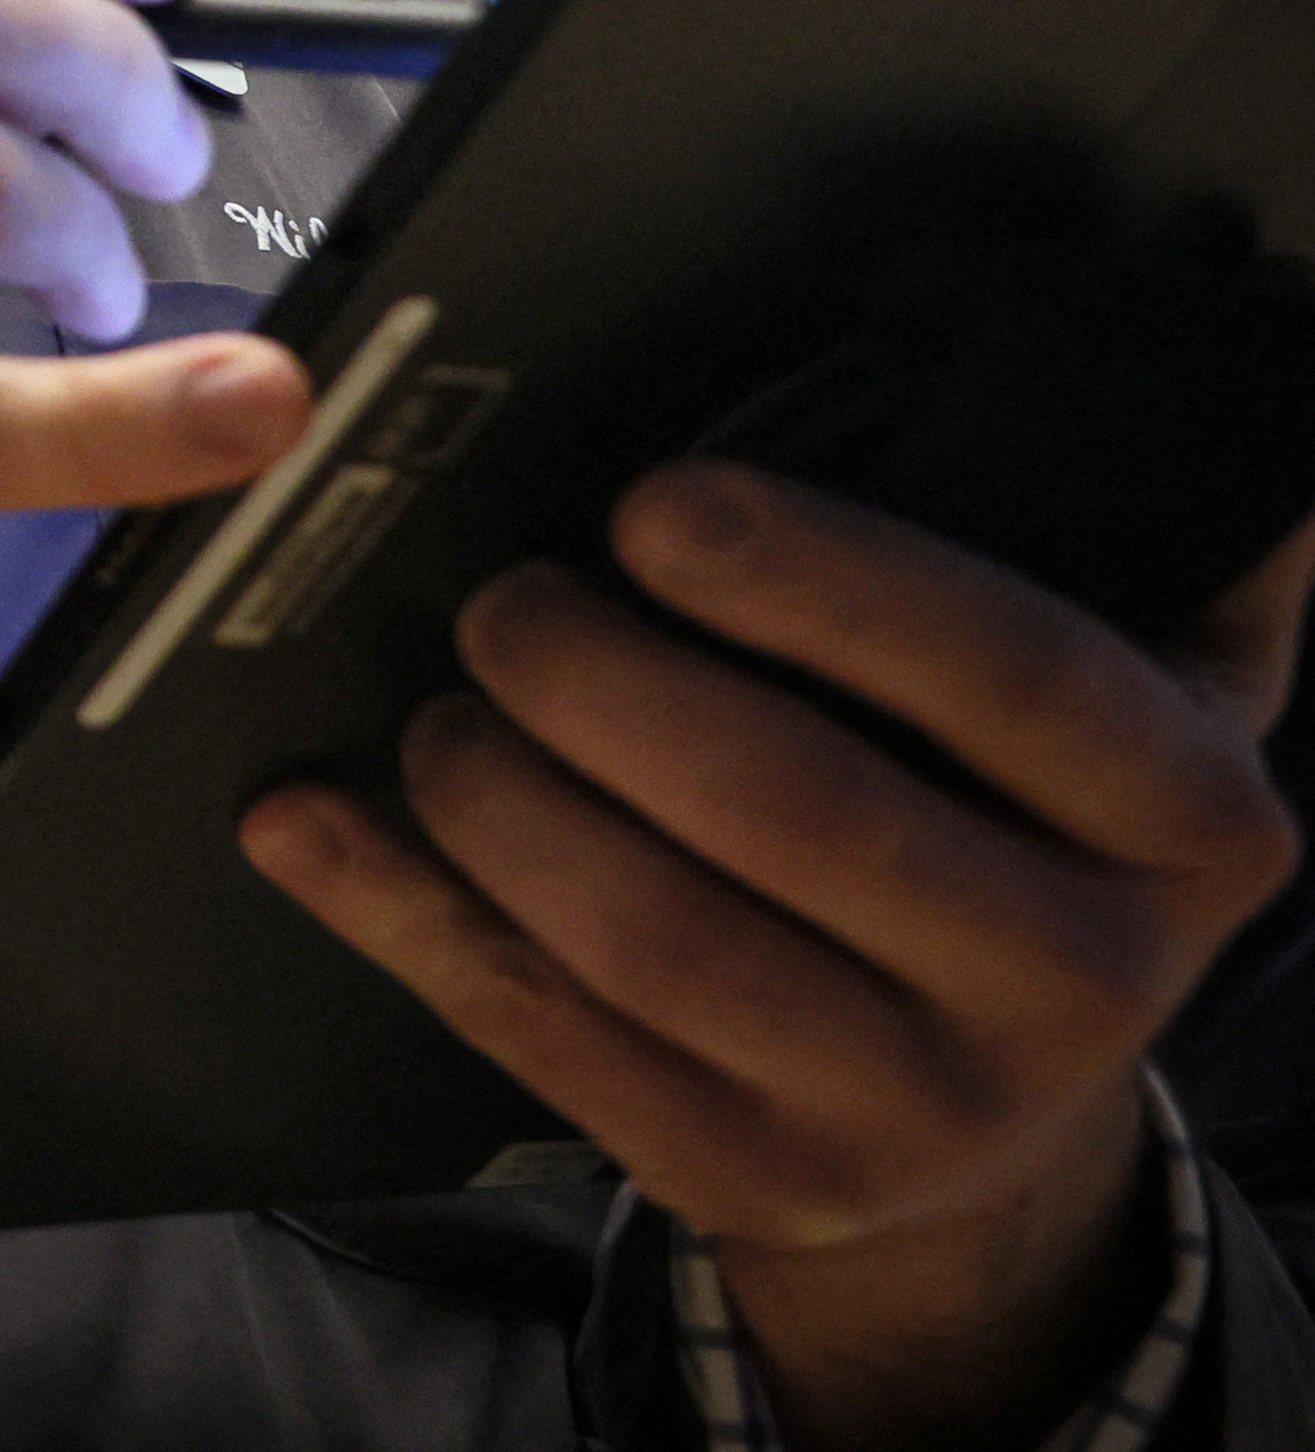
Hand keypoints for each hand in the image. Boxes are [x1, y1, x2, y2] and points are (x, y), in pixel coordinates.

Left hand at [244, 471, 1314, 1451]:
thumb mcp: (1119, 679)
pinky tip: (314, 824)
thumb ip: (1117, 526)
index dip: (824, 582)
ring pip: (657, 938)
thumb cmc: (1011, 811)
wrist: (992, 1101)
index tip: (653, 504)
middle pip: (805, 812)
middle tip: (500, 603)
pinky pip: (546, 1038)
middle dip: (607, 686)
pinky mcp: (759, 1180)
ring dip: (499, 801)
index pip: (1016, 677)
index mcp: (1182, 820)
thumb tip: (1127, 317)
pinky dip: (403, 913)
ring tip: (439, 710)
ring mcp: (919, 1108)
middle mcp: (1083, 982)